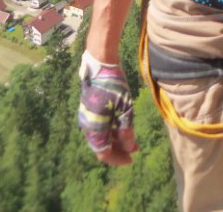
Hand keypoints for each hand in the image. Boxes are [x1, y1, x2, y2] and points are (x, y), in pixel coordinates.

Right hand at [78, 50, 137, 164]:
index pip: (104, 153)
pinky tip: (123, 126)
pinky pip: (100, 126)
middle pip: (102, 145)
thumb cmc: (114, 85)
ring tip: (132, 138)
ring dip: (116, 139)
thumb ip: (126, 130)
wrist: (100, 64)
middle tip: (135, 148)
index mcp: (94, 128)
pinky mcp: (90, 109)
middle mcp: (87, 125)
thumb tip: (129, 148)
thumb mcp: (125, 108)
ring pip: (101, 136)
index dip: (118, 158)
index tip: (132, 158)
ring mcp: (87, 117)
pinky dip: (111, 129)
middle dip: (119, 149)